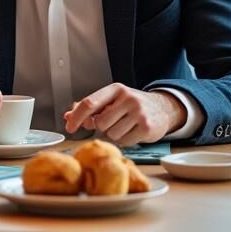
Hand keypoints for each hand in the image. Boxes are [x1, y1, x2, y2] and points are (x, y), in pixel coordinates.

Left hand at [63, 83, 184, 145]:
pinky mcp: (146, 127)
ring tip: (126, 126)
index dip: (76, 117)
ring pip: (111, 134)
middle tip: (114, 122)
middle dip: (103, 127)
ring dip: (115, 134)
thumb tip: (67, 116)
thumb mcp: (112, 101)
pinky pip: (124, 142)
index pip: (89, 103)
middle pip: (100, 123)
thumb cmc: (131, 106)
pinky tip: (134, 131)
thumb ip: (90, 108)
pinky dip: (126, 140)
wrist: (163, 108)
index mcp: (115, 89)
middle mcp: (127, 98)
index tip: (69, 128)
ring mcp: (139, 112)